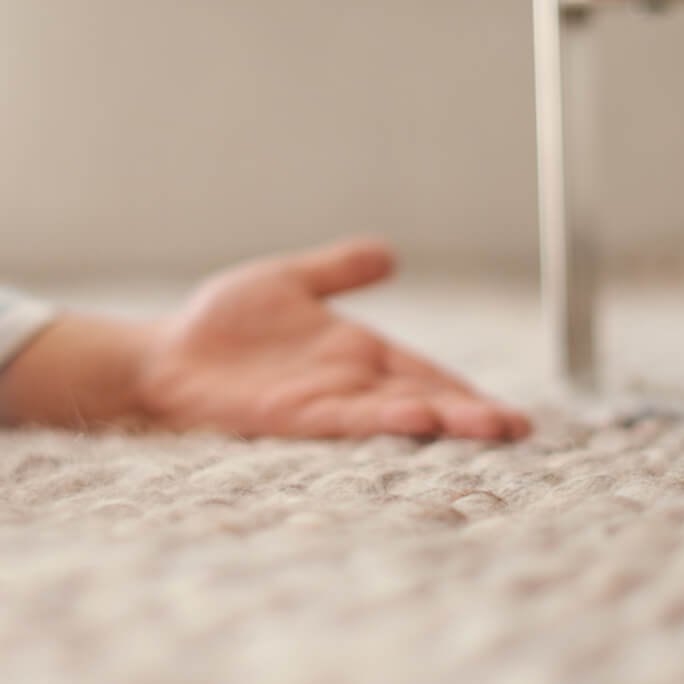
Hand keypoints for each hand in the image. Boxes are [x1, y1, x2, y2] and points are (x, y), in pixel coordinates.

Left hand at [133, 238, 530, 440]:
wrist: (164, 355)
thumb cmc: (221, 325)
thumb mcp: (291, 281)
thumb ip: (338, 270)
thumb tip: (388, 254)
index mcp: (358, 356)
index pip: (426, 376)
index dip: (467, 392)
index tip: (513, 415)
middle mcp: (349, 384)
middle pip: (423, 400)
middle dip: (471, 415)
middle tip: (519, 430)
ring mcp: (324, 402)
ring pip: (396, 414)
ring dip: (443, 422)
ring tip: (489, 428)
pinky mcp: (292, 415)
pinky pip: (346, 418)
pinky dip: (384, 419)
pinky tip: (418, 418)